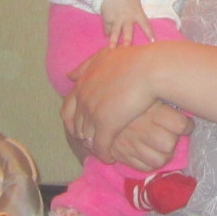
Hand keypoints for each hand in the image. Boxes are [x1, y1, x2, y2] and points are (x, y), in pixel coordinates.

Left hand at [61, 45, 190, 168]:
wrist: (149, 69)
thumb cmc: (132, 60)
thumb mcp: (103, 57)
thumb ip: (85, 66)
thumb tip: (70, 77)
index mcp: (82, 84)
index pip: (67, 109)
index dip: (72, 120)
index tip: (81, 126)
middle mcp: (84, 100)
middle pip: (77, 125)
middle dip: (83, 134)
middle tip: (93, 141)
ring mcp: (93, 113)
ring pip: (87, 138)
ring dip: (93, 146)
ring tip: (102, 151)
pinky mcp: (107, 125)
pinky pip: (100, 147)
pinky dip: (104, 154)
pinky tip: (110, 158)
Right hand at [100, 0, 158, 46]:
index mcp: (135, 12)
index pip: (144, 24)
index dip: (149, 32)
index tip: (153, 41)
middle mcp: (126, 17)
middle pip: (127, 30)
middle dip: (127, 39)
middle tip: (127, 47)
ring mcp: (115, 18)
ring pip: (115, 31)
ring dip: (114, 40)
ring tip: (112, 48)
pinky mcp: (107, 17)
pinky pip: (107, 27)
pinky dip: (107, 32)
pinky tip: (107, 37)